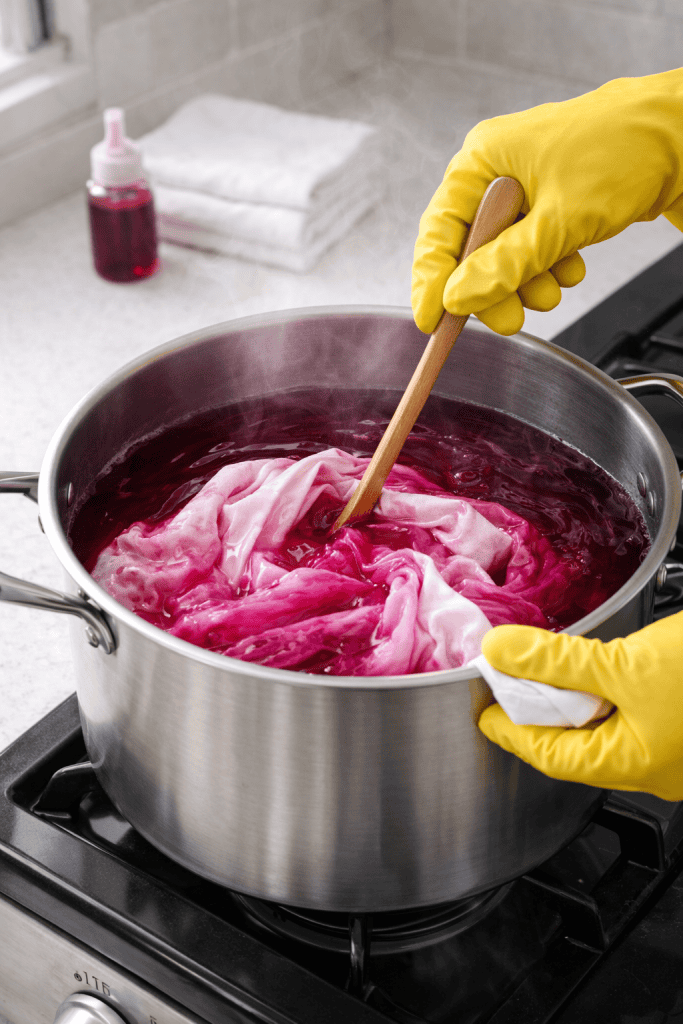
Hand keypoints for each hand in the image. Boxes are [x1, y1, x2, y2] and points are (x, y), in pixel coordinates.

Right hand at [412, 69, 682, 336]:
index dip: (432, 281)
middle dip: (492, 288)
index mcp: (483, 159)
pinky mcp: (549, 201)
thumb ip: (505, 265)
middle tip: (508, 319)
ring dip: (526, 281)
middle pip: (469, 248)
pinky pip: (531, 248)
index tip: (432, 322)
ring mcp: (524, 185)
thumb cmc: (625, 152)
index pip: (438, 230)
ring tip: (552, 288)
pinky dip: (547, 266)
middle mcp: (497, 170)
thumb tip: (458, 296)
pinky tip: (570, 264)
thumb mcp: (559, 222)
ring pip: (503, 253)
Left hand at [477, 615, 682, 800]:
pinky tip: (592, 676)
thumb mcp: (623, 664)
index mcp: (635, 766)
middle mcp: (654, 769)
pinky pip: (628, 720)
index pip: (553, 757)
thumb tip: (501, 651)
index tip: (486, 716)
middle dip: (539, 719)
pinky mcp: (679, 726)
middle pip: (577, 748)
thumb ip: (556, 660)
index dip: (513, 733)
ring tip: (542, 677)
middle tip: (507, 690)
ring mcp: (671, 751)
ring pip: (605, 733)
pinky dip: (601, 701)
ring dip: (571, 707)